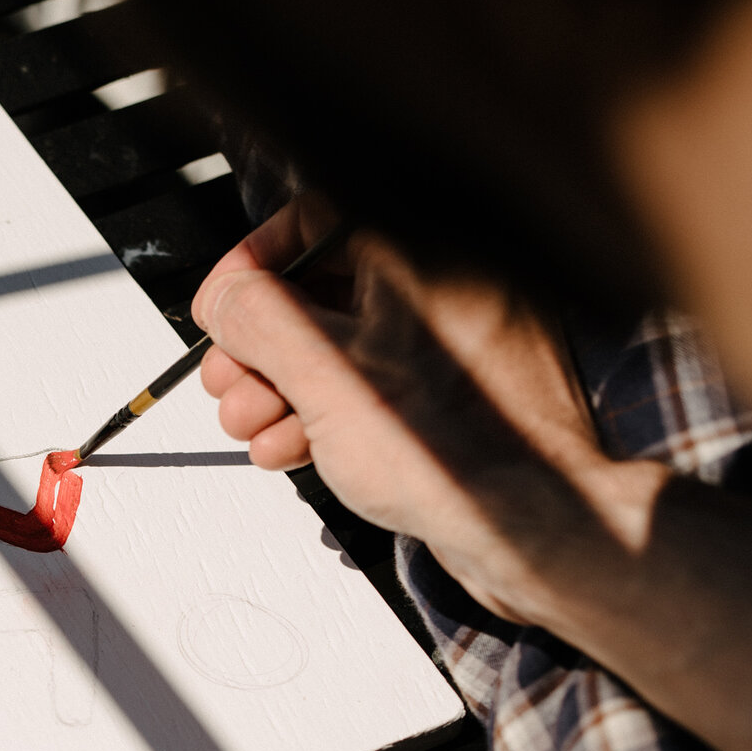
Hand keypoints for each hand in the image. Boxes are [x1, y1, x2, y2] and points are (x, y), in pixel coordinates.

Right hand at [191, 202, 751, 750]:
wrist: (530, 530)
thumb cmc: (452, 452)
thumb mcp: (325, 374)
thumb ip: (260, 319)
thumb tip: (225, 298)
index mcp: (428, 255)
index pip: (317, 220)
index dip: (255, 263)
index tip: (220, 309)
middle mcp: (446, 286)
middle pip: (319, 288)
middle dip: (258, 345)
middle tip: (230, 386)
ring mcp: (451, 342)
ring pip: (338, 343)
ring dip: (279, 386)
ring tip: (255, 430)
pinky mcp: (451, 392)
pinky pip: (370, 381)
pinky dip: (321, 411)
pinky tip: (293, 448)